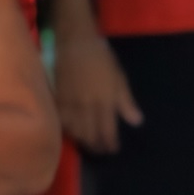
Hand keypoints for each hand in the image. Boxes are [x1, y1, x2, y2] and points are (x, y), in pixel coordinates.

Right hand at [54, 31, 140, 153]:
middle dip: (96, 146)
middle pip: (90, 134)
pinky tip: (71, 131)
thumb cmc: (102, 60)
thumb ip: (126, 103)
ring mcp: (70, 103)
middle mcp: (86, 105)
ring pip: (74, 130)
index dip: (110, 143)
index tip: (114, 150)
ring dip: (82, 140)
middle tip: (101, 151)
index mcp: (105, 100)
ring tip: (88, 144)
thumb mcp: (120, 79)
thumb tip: (136, 122)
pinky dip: (66, 129)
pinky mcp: (57, 98)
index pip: (107, 130)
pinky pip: (60, 120)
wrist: (76, 43)